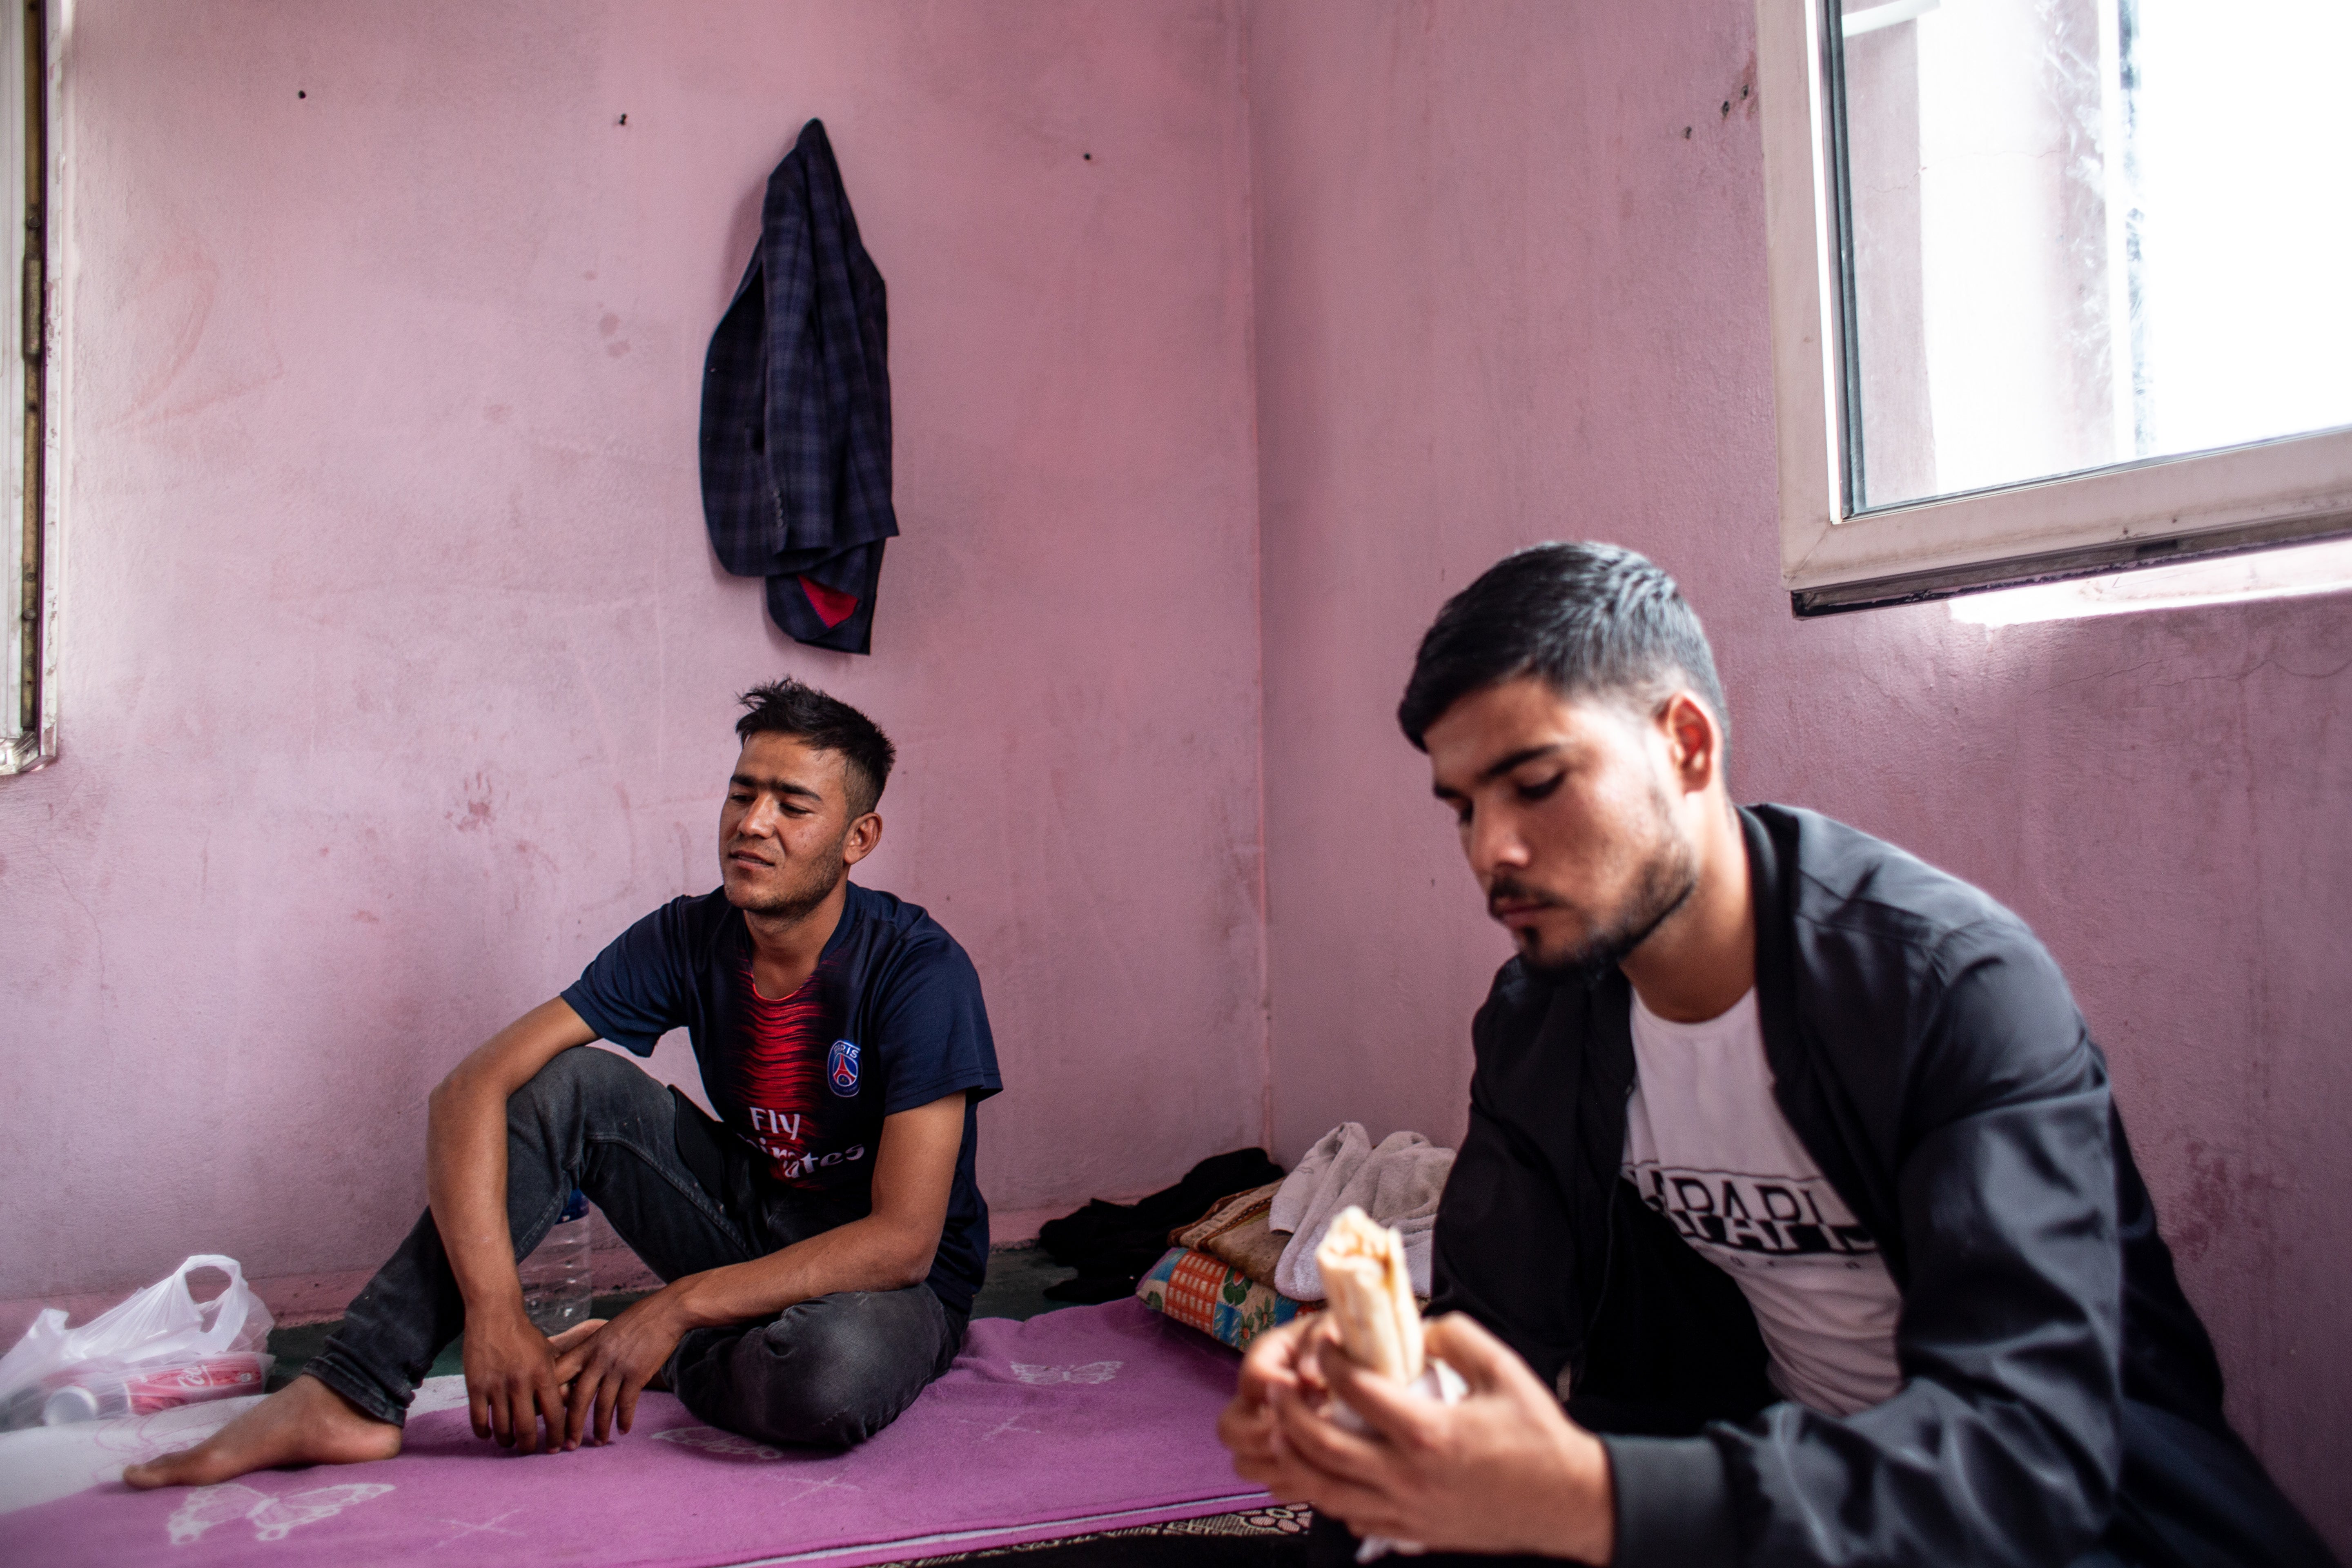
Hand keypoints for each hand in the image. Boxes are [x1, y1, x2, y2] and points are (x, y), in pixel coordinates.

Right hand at [462, 1299, 570, 1453]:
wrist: (495, 1314)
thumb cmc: (525, 1336)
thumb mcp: (548, 1354)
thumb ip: (557, 1378)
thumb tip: (567, 1404)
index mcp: (543, 1375)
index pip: (555, 1416)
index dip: (557, 1436)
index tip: (557, 1447)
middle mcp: (521, 1383)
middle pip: (526, 1429)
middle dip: (531, 1446)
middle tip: (531, 1450)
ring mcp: (496, 1386)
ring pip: (502, 1428)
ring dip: (507, 1441)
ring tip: (511, 1442)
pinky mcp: (475, 1386)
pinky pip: (479, 1420)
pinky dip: (484, 1432)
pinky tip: (489, 1434)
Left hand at [553, 1287, 689, 1447]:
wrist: (667, 1311)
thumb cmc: (637, 1320)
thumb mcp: (605, 1332)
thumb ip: (591, 1352)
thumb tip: (580, 1374)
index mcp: (587, 1347)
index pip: (558, 1374)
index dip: (549, 1396)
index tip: (545, 1416)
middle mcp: (598, 1359)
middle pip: (577, 1399)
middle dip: (570, 1426)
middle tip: (568, 1446)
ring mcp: (618, 1367)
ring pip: (602, 1406)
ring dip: (599, 1428)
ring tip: (598, 1442)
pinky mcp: (638, 1374)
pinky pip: (626, 1404)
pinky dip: (624, 1420)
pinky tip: (623, 1429)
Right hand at [1218, 1316, 1339, 1500]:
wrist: (1372, 1365)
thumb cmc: (1351, 1339)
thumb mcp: (1339, 1325)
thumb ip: (1320, 1338)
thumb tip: (1307, 1376)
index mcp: (1266, 1356)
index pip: (1253, 1379)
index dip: (1282, 1390)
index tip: (1320, 1391)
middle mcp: (1257, 1398)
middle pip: (1228, 1429)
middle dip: (1261, 1435)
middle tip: (1301, 1432)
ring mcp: (1266, 1432)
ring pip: (1244, 1465)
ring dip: (1276, 1465)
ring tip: (1315, 1455)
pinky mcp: (1286, 1461)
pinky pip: (1275, 1487)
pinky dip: (1297, 1484)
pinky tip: (1327, 1471)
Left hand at [1270, 1313, 1615, 1562]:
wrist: (1567, 1501)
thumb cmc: (1538, 1436)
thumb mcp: (1502, 1369)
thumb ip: (1454, 1336)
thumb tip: (1415, 1328)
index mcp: (1429, 1432)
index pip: (1356, 1391)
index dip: (1331, 1360)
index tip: (1324, 1342)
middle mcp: (1409, 1476)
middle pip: (1324, 1445)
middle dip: (1290, 1413)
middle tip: (1275, 1388)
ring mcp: (1407, 1510)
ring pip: (1327, 1490)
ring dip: (1295, 1459)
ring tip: (1280, 1432)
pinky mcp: (1413, 1532)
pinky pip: (1352, 1517)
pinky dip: (1328, 1495)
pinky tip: (1323, 1474)